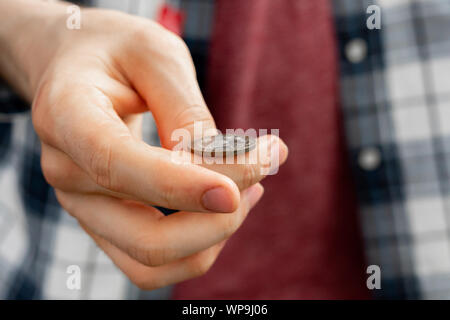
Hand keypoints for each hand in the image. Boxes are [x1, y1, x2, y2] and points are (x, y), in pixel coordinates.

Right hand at [0, 1, 287, 288]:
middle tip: (266, 164)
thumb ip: (185, 112)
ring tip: (254, 183)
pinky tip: (226, 203)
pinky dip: (198, 244)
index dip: (179, 186)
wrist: (77, 69)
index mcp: (66, 116)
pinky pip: (152, 262)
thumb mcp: (155, 56)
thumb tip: (224, 169)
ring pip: (154, 260)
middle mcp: (67, 173)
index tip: (240, 190)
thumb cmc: (117, 53)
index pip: (117, 165)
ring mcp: (83, 205)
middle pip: (147, 237)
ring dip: (215, 234)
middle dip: (220, 219)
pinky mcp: (104, 220)